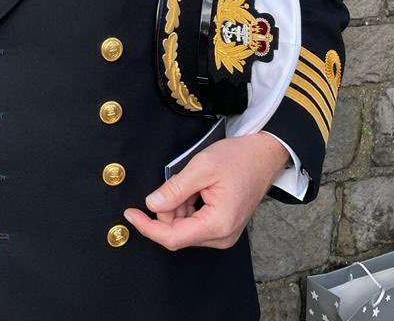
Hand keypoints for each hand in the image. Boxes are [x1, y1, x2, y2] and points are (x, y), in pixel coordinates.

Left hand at [123, 132, 289, 250]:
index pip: (173, 238)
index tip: (130, 213)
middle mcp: (222, 236)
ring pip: (185, 228)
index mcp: (218, 224)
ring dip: (177, 207)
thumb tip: (152, 205)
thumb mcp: (202, 167)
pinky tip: (195, 189)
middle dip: (167, 209)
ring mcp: (224, 234)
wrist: (263, 155)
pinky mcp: (224, 228)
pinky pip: (195, 224)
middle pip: (177, 233)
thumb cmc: (237, 158)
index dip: (148, 227)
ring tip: (190, 182)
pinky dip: (187, 207)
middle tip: (174, 180)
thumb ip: (175, 189)